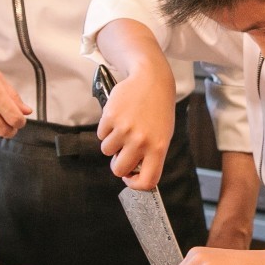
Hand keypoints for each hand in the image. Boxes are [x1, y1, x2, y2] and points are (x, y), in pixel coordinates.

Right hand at [96, 67, 174, 188]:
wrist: (151, 80)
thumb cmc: (158, 109)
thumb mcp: (163, 134)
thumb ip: (150, 154)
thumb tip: (133, 172)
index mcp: (158, 147)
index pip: (147, 181)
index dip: (135, 185)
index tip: (130, 178)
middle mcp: (141, 141)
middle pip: (119, 169)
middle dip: (117, 164)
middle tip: (121, 154)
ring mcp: (124, 129)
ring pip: (107, 151)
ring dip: (112, 143)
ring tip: (123, 128)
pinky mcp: (110, 117)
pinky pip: (101, 135)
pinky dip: (106, 129)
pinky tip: (118, 118)